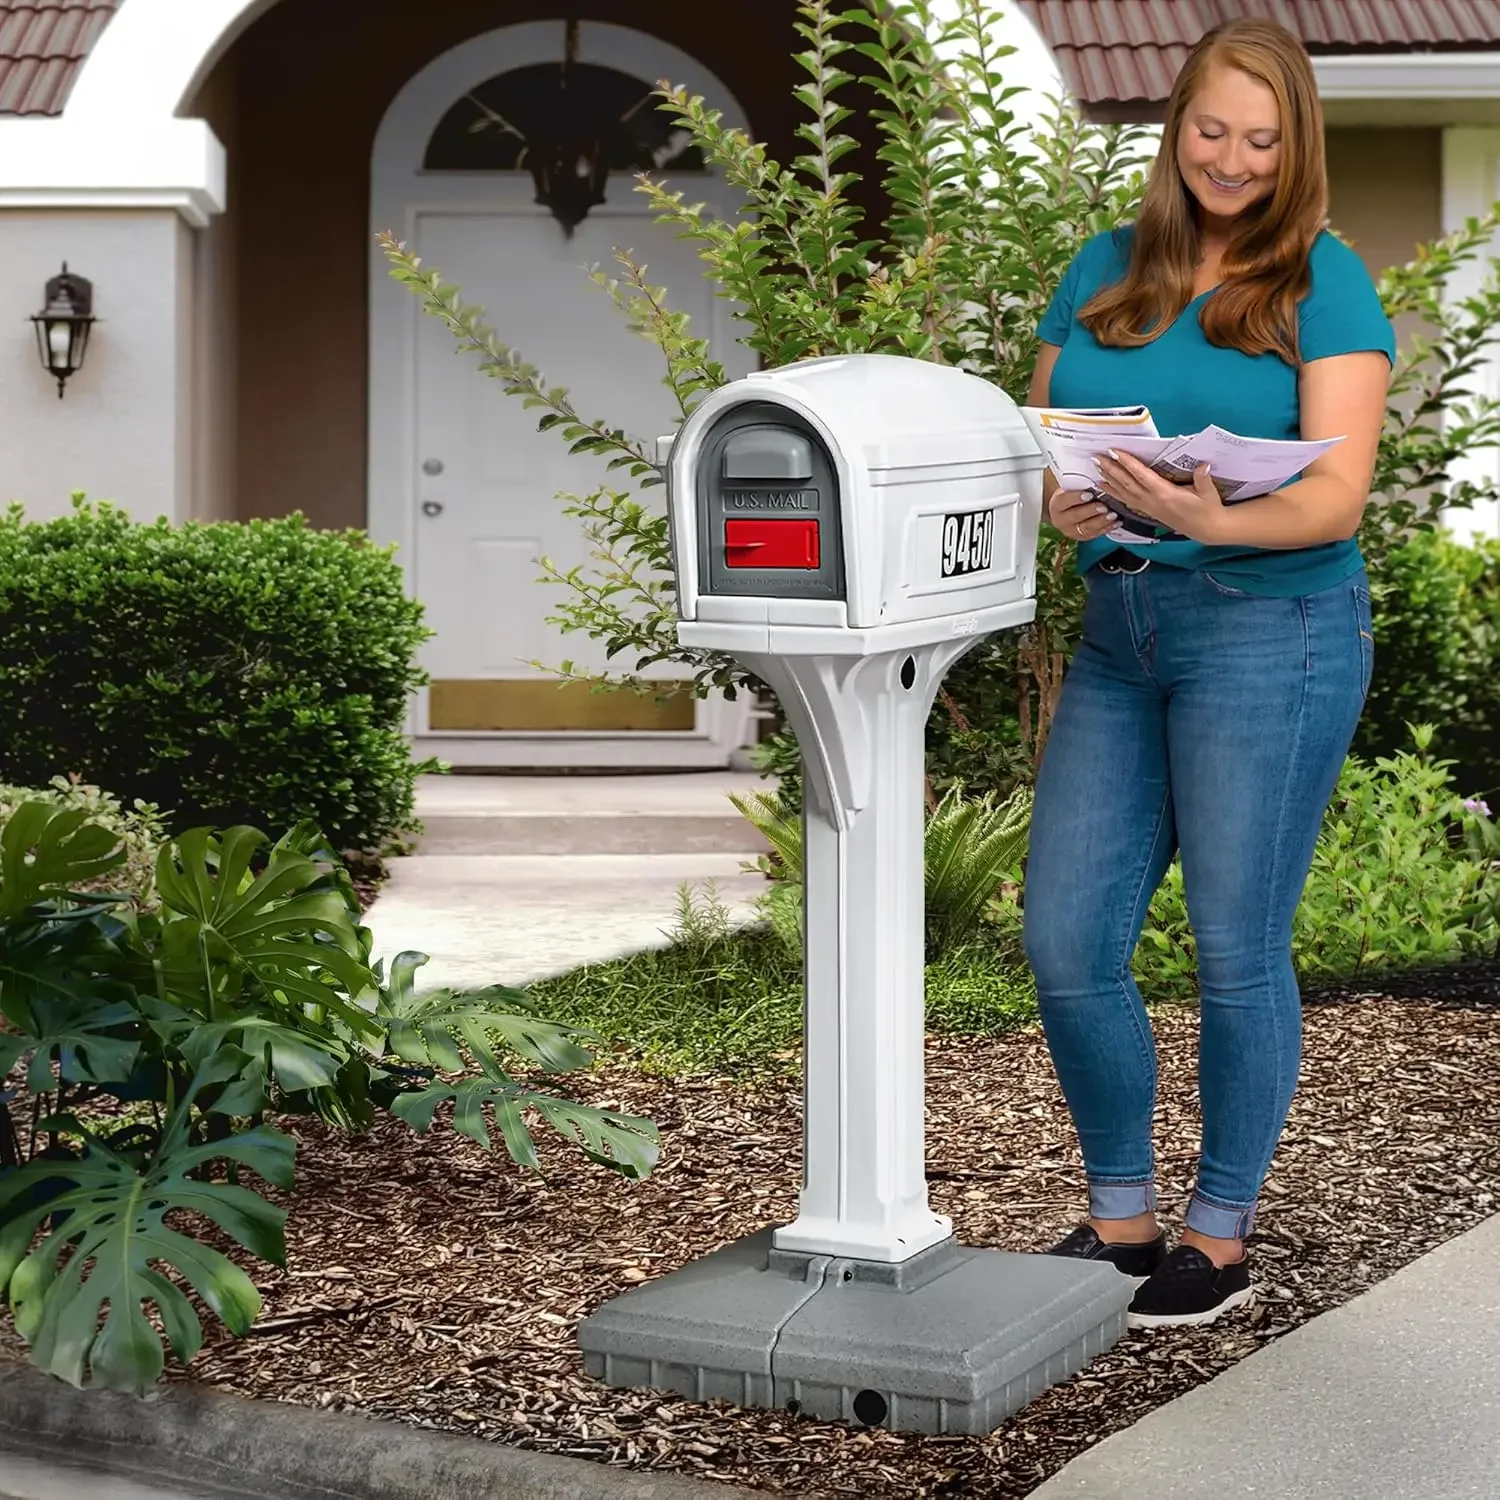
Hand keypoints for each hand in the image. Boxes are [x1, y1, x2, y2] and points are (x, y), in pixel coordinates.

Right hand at [1048, 488, 1117, 543]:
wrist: (1065, 512)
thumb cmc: (1071, 496)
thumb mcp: (1071, 489)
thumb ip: (1081, 487)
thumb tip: (1097, 482)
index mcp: (1057, 505)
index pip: (1065, 501)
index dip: (1077, 498)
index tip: (1089, 495)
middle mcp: (1061, 520)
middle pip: (1076, 516)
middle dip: (1091, 511)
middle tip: (1104, 507)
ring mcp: (1071, 530)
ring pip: (1086, 527)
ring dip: (1101, 521)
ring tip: (1113, 515)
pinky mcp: (1082, 537)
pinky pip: (1095, 534)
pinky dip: (1108, 528)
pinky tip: (1116, 523)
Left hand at [1094, 451, 1227, 543]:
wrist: (1205, 529)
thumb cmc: (1207, 509)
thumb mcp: (1208, 493)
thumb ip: (1203, 479)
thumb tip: (1203, 465)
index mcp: (1165, 494)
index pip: (1142, 476)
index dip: (1127, 463)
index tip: (1115, 452)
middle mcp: (1152, 501)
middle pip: (1127, 484)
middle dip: (1111, 470)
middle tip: (1097, 458)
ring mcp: (1148, 508)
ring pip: (1124, 493)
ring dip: (1109, 481)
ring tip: (1096, 470)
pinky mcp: (1148, 512)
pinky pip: (1127, 501)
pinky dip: (1114, 493)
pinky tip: (1106, 488)